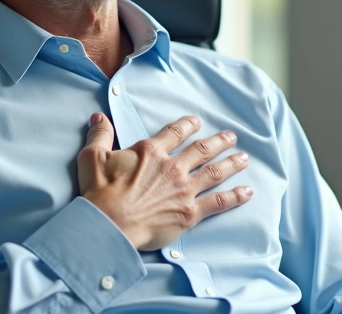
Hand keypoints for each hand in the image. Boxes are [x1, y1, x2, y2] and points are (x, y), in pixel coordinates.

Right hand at [78, 113, 252, 250]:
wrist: (109, 224)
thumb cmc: (100, 192)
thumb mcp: (93, 158)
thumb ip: (100, 136)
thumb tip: (98, 118)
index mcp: (151, 152)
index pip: (174, 133)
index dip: (187, 125)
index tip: (198, 122)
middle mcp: (172, 167)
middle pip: (202, 150)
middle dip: (219, 141)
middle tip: (231, 136)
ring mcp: (184, 190)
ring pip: (215, 172)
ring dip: (232, 163)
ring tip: (244, 157)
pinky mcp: (190, 212)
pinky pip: (218, 202)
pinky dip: (235, 196)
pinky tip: (248, 191)